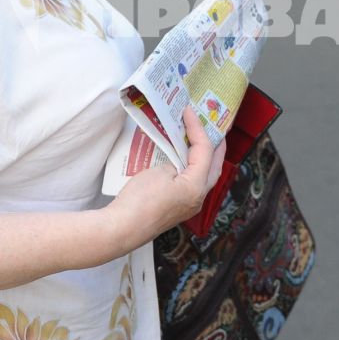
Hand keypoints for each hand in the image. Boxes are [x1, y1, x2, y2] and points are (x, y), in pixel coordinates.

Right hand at [107, 108, 227, 249]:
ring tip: (200, 141)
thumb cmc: (140, 200)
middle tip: (213, 127)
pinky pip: (192, 185)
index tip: (189, 112)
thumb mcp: (159, 171)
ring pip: (205, 177)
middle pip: (214, 167)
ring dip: (204, 158)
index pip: (204, 151)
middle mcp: (198, 198)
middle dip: (215, 146)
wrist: (123, 228)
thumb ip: (175, 162)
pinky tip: (184, 161)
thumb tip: (178, 162)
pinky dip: (192, 170)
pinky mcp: (178, 209)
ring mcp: (189, 206)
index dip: (198, 128)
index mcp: (196, 186)